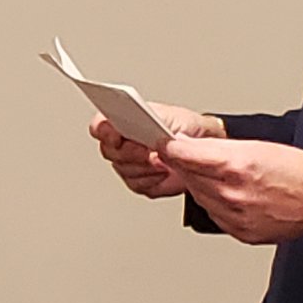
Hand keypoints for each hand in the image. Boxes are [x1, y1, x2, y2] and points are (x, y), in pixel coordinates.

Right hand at [89, 105, 222, 197]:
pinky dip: (155, 180)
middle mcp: (121, 143)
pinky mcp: (139, 182)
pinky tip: (166, 172)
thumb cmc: (185, 127)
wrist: (202, 147)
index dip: (103, 131)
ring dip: (147, 168)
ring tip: (164, 161)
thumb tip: (144, 131)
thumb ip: (152, 120)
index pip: (100, 126)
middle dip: (132, 154)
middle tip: (150, 152)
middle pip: (110, 152)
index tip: (116, 136)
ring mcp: (128, 164)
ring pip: (125, 171)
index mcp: (122, 120)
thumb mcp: (170, 115)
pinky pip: (139, 186)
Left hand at [158, 135, 302, 244]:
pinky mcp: (240, 232)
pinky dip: (214, 202)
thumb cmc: (298, 171)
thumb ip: (217, 147)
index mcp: (235, 166)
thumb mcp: (256, 145)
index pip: (184, 156)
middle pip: (188, 176)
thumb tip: (188, 145)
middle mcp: (232, 194)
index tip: (163, 144)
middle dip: (184, 164)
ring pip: (199, 196)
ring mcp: (235, 216)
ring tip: (216, 173)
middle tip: (183, 154)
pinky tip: (227, 193)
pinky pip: (214, 213)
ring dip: (199, 183)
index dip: (171, 148)